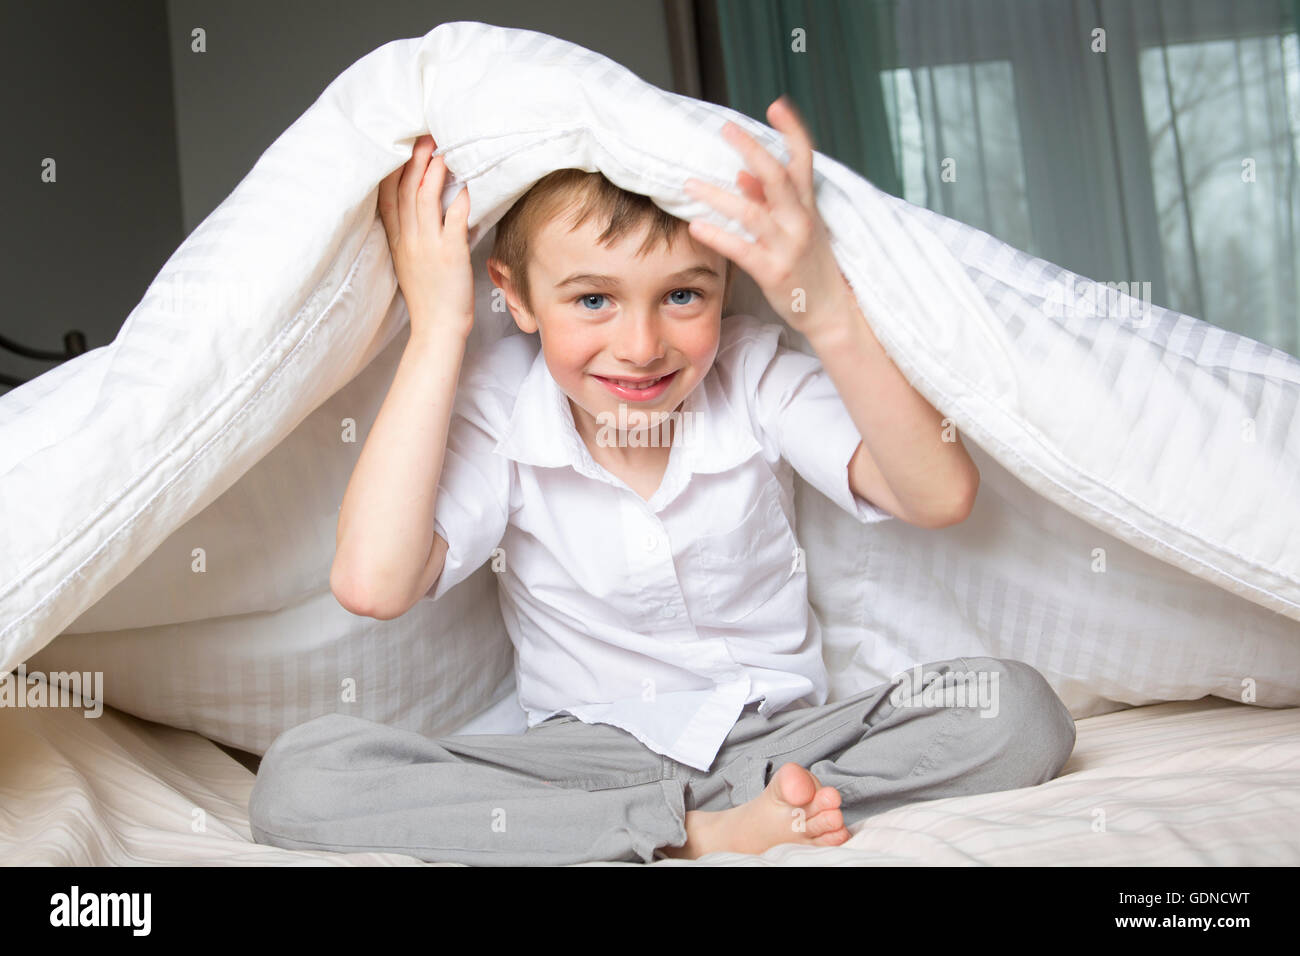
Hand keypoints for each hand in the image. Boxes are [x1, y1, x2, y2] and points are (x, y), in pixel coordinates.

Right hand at [378, 134, 473, 339]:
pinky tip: (467, 185)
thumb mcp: (410, 264)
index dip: (393, 170)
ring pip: (424, 199)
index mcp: (397, 242)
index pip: (387, 198)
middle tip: (424, 138)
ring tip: (443, 151)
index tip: (401, 149)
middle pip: (405, 191)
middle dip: (414, 161)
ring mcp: (428, 246)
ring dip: (434, 172)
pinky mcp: (450, 254)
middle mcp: (409, 240)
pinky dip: (460, 199)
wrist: (437, 329)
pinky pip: (454, 219)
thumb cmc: (430, 299)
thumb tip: (423, 213)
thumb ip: (413, 238)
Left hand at [682, 96, 852, 336]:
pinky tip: (696, 225)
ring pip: (751, 212)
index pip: (804, 158)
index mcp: (808, 205)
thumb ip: (770, 202)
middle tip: (725, 129)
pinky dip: (717, 235)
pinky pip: (741, 249)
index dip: (792, 130)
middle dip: (751, 149)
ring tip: (689, 184)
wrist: (832, 310)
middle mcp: (800, 220)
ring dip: (717, 195)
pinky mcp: (774, 271)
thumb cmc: (811, 266)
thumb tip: (742, 176)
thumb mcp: (798, 228)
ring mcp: (788, 246)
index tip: (776, 104)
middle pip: (776, 175)